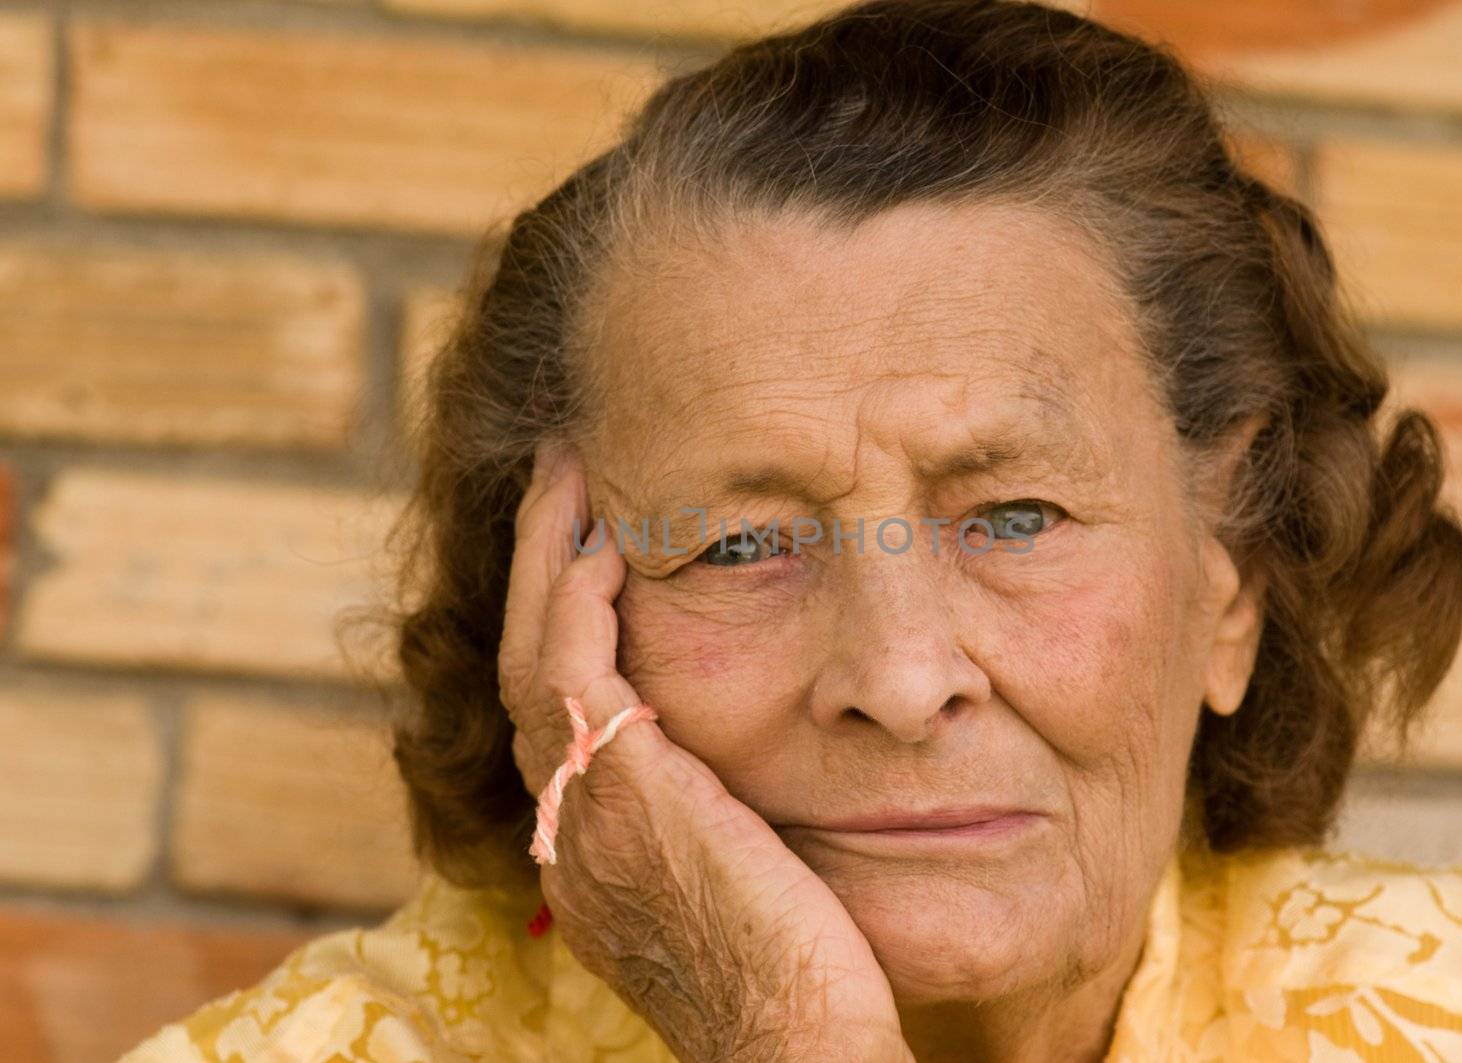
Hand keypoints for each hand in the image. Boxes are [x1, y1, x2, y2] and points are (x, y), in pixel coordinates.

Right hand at [499, 442, 911, 1062]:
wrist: (795, 1048)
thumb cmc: (802, 983)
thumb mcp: (742, 890)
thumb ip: (719, 824)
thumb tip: (749, 779)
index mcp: (590, 856)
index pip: (555, 715)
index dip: (563, 627)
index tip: (595, 552)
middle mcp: (563, 831)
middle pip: (524, 666)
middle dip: (541, 567)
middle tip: (563, 479)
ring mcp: (576, 811)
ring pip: (530, 649)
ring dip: (551, 553)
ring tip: (573, 472)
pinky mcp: (615, 788)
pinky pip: (568, 659)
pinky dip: (578, 589)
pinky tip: (611, 534)